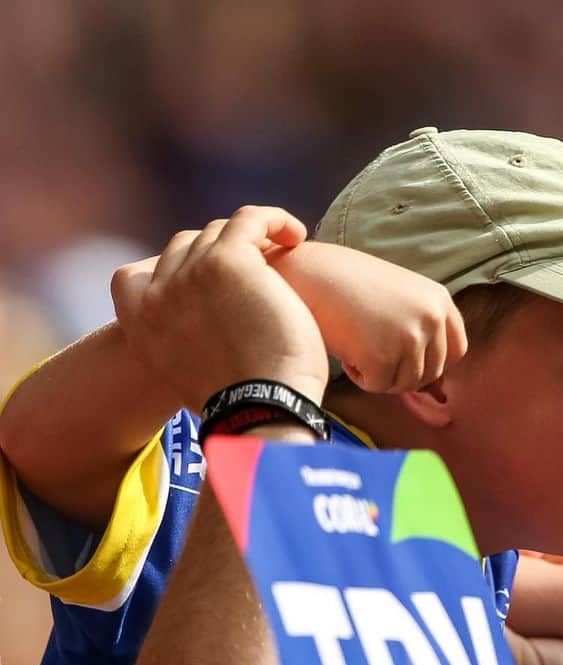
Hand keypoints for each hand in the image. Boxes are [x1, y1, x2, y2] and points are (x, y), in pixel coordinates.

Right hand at [110, 206, 328, 408]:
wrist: (261, 414)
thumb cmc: (246, 408)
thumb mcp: (193, 378)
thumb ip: (185, 346)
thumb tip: (206, 339)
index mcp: (140, 325)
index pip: (136, 276)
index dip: (174, 272)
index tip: (207, 283)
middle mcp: (157, 295)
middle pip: (186, 248)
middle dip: (220, 256)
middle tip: (259, 273)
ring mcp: (190, 274)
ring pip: (219, 233)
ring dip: (250, 240)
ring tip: (282, 253)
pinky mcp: (227, 261)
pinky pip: (249, 220)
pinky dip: (273, 220)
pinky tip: (295, 234)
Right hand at [272, 241, 467, 392]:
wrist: (309, 273)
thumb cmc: (349, 284)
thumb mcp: (402, 297)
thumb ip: (422, 328)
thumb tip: (438, 389)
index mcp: (439, 301)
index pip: (457, 351)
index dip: (433, 362)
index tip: (409, 360)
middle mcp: (431, 319)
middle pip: (431, 373)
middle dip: (403, 371)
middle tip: (373, 352)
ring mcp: (409, 338)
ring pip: (404, 383)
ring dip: (381, 374)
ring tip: (359, 346)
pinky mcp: (382, 357)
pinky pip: (377, 386)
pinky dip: (360, 376)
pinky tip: (347, 351)